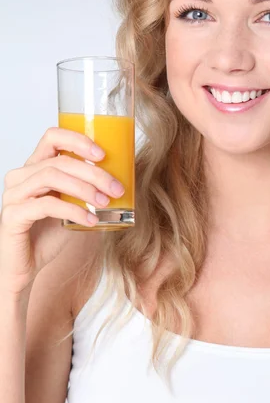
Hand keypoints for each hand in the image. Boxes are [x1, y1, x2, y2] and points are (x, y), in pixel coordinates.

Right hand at [0, 127, 124, 295]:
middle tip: (116, 187)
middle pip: (59, 160)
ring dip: (84, 188)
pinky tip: (90, 220)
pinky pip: (46, 204)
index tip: (102, 154)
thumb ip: (87, 189)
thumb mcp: (73, 205)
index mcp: (35, 167)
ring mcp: (14, 194)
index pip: (52, 137)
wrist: (26, 266)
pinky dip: (73, 210)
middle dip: (93, 172)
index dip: (77, 140)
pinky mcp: (13, 215)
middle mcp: (21, 176)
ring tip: (105, 202)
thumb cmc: (49, 234)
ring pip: (51, 176)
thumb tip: (123, 179)